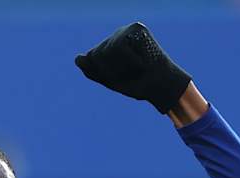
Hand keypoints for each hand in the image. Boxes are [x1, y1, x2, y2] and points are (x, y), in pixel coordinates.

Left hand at [75, 22, 192, 113]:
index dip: (104, 74)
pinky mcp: (136, 29)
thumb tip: (77, 58)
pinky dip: (130, 61)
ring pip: (108, 51)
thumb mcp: (111, 81)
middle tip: (131, 74)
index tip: (121, 79)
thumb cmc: (139, 85)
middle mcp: (115, 37)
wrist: (161, 87)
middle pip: (98, 54)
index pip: (92, 58)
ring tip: (137, 68)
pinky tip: (142, 62)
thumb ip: (93, 71)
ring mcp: (126, 31)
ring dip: (122, 67)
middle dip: (112, 71)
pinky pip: (120, 46)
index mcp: (108, 48)